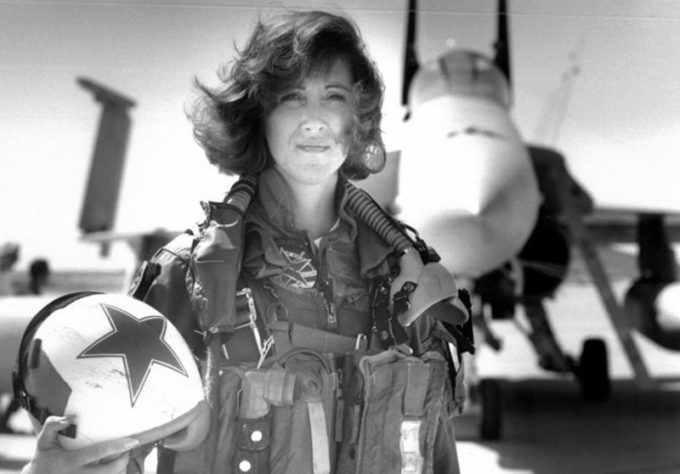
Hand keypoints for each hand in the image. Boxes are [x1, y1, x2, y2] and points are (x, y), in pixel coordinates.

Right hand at [22, 416, 139, 473]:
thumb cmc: (44, 458)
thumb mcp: (43, 441)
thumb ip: (53, 425)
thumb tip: (73, 417)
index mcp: (69, 461)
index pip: (98, 452)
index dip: (117, 446)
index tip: (133, 440)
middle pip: (110, 471)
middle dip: (124, 461)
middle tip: (128, 450)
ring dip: (121, 471)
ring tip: (122, 460)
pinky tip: (115, 470)